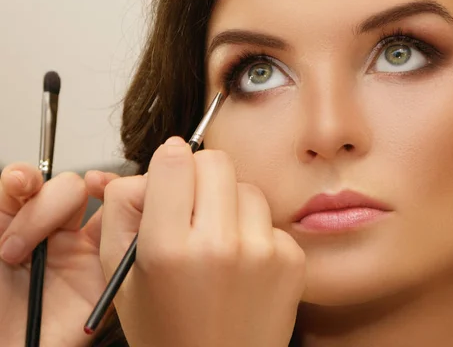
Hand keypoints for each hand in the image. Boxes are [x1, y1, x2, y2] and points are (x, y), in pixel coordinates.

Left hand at [0, 163, 117, 346]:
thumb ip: (3, 203)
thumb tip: (24, 172)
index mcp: (23, 220)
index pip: (39, 181)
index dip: (33, 178)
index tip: (21, 187)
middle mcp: (56, 231)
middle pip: (73, 188)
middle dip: (48, 206)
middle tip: (16, 250)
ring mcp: (84, 249)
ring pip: (106, 204)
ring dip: (98, 203)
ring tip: (58, 237)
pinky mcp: (107, 270)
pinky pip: (127, 239)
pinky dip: (126, 227)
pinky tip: (103, 237)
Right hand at [100, 137, 306, 346]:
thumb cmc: (168, 330)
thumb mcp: (123, 275)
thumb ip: (123, 211)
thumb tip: (151, 166)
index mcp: (168, 249)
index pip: (174, 161)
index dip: (169, 161)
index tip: (171, 171)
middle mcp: (219, 247)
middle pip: (216, 161)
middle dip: (201, 175)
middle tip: (193, 205)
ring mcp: (262, 252)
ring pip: (246, 187)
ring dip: (230, 204)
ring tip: (218, 243)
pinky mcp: (291, 260)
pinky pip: (270, 219)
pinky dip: (254, 232)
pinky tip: (242, 265)